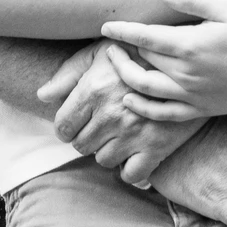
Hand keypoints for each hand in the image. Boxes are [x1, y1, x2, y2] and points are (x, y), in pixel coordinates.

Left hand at [37, 40, 203, 181]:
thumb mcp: (100, 51)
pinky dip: (129, 168)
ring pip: (103, 161)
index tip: (76, 122)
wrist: (184, 59)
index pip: (63, 127)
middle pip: (81, 145)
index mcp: (94, 89)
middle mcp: (110, 114)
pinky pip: (131, 175)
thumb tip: (42, 96)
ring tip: (118, 133)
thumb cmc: (137, 51)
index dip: (66, 126)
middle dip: (86, 136)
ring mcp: (134, 133)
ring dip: (107, 150)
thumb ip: (69, 73)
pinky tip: (133, 151)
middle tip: (100, 124)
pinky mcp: (157, 147)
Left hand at [103, 0, 226, 118]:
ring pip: (146, 90)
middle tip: (108, 41)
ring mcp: (193, 95)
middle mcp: (187, 74)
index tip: (105, 26)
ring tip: (115, 64)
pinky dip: (143, 107)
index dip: (123, 32)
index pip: (145, 38)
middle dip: (121, 52)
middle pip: (142, 63)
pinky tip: (131, 99)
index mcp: (191, 46)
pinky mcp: (200, 109)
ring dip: (126, 77)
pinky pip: (163, 114)